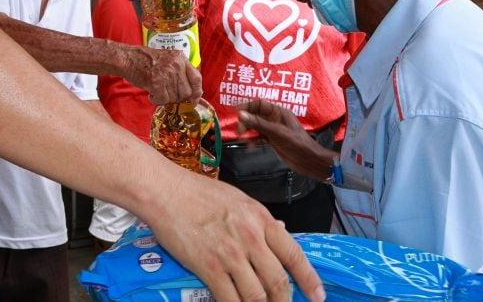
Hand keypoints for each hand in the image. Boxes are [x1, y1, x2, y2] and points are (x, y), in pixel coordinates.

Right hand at [131, 47, 201, 103]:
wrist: (127, 58)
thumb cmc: (145, 60)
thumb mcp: (168, 59)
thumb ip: (180, 71)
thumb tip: (191, 92)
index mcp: (181, 58)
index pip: (197, 78)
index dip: (197, 92)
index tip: (194, 100)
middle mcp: (176, 65)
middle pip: (186, 92)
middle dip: (178, 98)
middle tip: (167, 95)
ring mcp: (167, 74)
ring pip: (174, 97)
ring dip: (165, 98)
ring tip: (156, 90)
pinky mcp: (157, 82)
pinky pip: (163, 100)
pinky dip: (156, 100)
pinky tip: (151, 93)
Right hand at [145, 169, 323, 301]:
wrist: (165, 192)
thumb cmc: (197, 192)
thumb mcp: (238, 200)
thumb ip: (259, 221)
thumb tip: (281, 233)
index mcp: (260, 219)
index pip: (294, 255)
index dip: (309, 279)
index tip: (317, 296)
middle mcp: (250, 238)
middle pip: (278, 282)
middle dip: (284, 301)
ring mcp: (230, 255)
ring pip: (257, 296)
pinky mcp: (209, 268)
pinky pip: (229, 299)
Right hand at [237, 100, 334, 180]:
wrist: (308, 161)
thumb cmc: (297, 144)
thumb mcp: (276, 132)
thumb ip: (258, 123)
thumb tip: (241, 115)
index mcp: (279, 112)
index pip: (259, 104)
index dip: (247, 106)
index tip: (236, 112)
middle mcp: (275, 119)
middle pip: (255, 115)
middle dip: (246, 121)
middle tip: (239, 130)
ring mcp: (273, 130)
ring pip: (256, 126)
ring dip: (248, 131)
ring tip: (242, 138)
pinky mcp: (272, 140)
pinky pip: (259, 137)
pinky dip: (253, 140)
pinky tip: (250, 146)